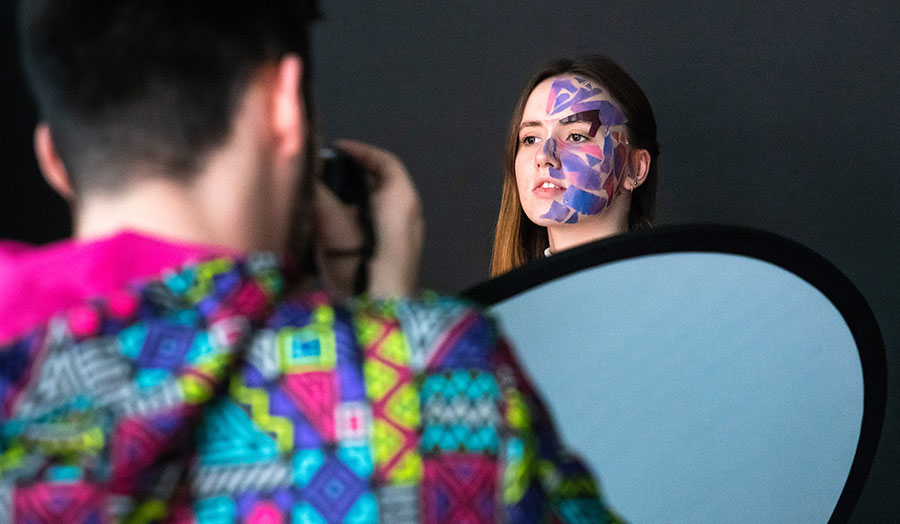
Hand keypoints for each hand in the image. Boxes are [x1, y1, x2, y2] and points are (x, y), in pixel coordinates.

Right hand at [314, 140, 423, 297]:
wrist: (379, 315)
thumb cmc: (361, 267)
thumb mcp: (333, 224)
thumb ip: (319, 195)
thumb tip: (306, 174)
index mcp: (402, 199)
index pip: (386, 161)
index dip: (361, 151)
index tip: (336, 149)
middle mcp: (409, 215)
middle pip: (380, 184)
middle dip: (351, 176)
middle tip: (324, 175)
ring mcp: (404, 238)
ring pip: (375, 207)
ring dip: (350, 202)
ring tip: (322, 202)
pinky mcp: (394, 258)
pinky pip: (374, 229)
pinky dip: (355, 224)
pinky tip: (332, 233)